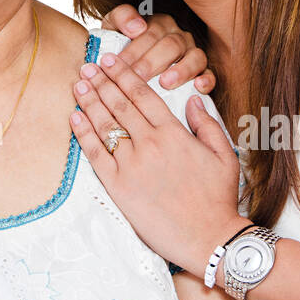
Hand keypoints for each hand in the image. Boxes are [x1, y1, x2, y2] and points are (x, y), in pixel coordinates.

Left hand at [70, 50, 244, 275]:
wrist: (207, 238)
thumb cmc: (218, 198)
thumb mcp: (224, 155)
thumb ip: (207, 124)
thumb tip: (193, 99)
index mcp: (174, 133)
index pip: (142, 95)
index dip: (123, 75)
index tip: (110, 61)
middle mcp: (150, 144)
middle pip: (119, 104)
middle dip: (101, 82)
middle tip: (87, 66)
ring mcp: (132, 165)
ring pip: (105, 125)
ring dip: (89, 102)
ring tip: (78, 85)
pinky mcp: (118, 186)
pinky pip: (95, 154)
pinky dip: (83, 134)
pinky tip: (75, 117)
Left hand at [99, 4, 215, 93]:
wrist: (127, 62)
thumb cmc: (121, 44)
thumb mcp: (114, 26)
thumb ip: (122, 17)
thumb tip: (137, 27)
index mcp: (159, 23)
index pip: (151, 32)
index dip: (135, 49)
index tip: (120, 64)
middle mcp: (179, 36)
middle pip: (171, 45)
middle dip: (152, 62)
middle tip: (138, 77)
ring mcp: (192, 53)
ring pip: (195, 57)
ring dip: (182, 70)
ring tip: (166, 83)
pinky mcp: (202, 71)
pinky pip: (209, 73)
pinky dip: (206, 80)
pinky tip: (198, 87)